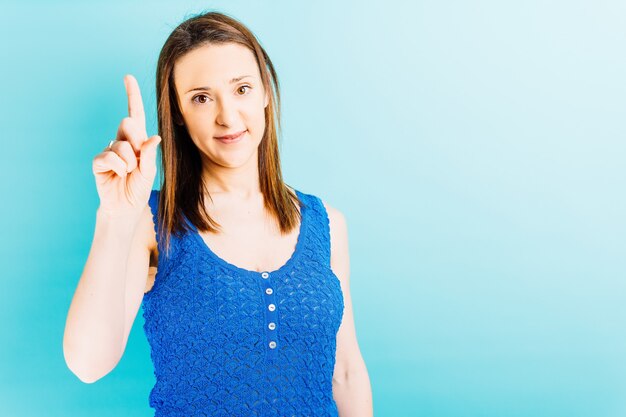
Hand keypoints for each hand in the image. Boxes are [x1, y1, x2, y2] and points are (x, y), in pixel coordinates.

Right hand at [92, 74, 160, 216]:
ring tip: (128, 173)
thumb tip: (153, 137)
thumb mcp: (149, 172)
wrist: (126, 207)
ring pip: (121, 145)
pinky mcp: (98, 161)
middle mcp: (123, 141)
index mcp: (138, 140)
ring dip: (129, 163)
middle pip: (128, 123)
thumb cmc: (139, 188)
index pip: (135, 114)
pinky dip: (118, 168)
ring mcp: (109, 150)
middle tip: (137, 161)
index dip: (132, 96)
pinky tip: (118, 175)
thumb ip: (150, 155)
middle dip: (136, 141)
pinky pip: (108, 157)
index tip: (128, 77)